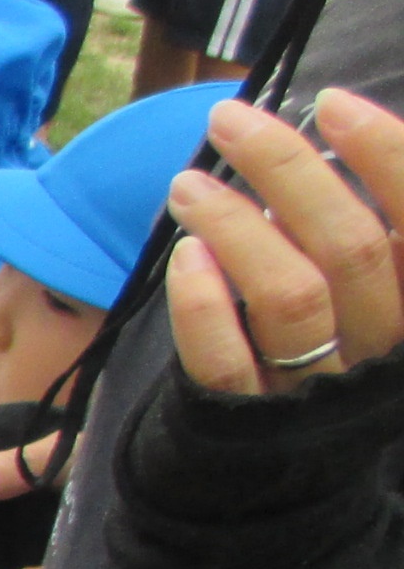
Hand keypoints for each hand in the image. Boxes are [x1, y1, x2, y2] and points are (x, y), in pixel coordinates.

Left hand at [165, 89, 403, 395]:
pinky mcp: (248, 421)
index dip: (385, 153)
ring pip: (290, 297)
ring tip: (188, 183)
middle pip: (350, 248)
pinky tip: (186, 256)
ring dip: (235, 225)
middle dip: (288, 171)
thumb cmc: (325, 343)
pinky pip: (225, 361)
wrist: (277, 465)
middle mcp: (380, 349)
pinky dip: (202, 304)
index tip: (328, 102)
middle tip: (229, 121)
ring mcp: (317, 389)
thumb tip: (320, 138)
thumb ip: (356, 226)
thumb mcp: (363, 286)